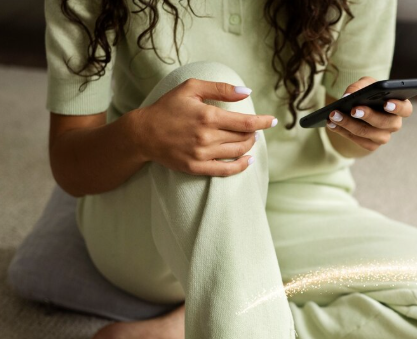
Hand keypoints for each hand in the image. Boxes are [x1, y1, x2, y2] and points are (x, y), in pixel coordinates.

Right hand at [131, 78, 276, 175]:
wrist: (143, 133)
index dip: (263, 122)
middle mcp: (207, 137)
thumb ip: (220, 89)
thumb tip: (246, 92)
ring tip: (248, 140)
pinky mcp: (196, 168)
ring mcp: (202, 155)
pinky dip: (241, 166)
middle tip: (253, 129)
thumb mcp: (191, 89)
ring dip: (248, 146)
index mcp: (208, 116)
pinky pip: (226, 171)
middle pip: (243, 138)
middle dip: (253, 133)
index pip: (246, 122)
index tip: (272, 121)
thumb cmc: (167, 107)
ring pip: (237, 153)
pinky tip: (247, 160)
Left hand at [325, 77, 412, 151]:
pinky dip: (343, 131)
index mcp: (400, 107)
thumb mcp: (365, 84)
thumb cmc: (368, 93)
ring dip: (349, 124)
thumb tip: (347, 97)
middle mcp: (394, 124)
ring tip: (333, 115)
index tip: (386, 103)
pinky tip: (331, 124)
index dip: (398, 107)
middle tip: (353, 110)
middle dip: (368, 116)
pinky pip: (358, 141)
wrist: (360, 108)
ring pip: (368, 133)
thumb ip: (359, 86)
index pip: (405, 109)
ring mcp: (384, 136)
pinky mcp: (371, 145)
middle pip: (385, 123)